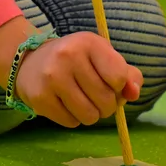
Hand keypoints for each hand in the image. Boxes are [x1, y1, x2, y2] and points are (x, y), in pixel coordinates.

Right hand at [16, 31, 142, 126]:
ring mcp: (52, 77)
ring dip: (91, 115)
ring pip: (89, 116)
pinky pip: (71, 123)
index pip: (119, 78)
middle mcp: (68, 56)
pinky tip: (65, 104)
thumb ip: (128, 76)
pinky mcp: (40, 97)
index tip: (110, 82)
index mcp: (89, 42)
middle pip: (106, 101)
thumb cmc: (78, 61)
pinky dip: (73, 119)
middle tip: (95, 97)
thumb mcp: (104, 58)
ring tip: (81, 102)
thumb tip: (134, 94)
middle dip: (107, 106)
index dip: (119, 87)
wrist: (32, 62)